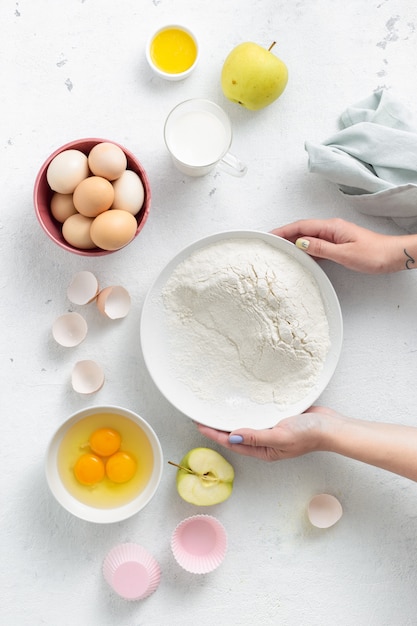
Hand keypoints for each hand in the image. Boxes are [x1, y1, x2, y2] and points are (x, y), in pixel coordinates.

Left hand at [196, 406, 336, 461]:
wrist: (332, 427)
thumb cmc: (310, 434)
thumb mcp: (279, 436)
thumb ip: (256, 436)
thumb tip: (231, 435)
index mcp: (264, 450)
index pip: (232, 442)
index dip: (214, 433)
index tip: (199, 424)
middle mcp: (266, 441)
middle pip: (236, 434)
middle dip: (219, 426)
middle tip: (202, 414)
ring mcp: (273, 429)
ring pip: (247, 424)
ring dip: (233, 417)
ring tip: (217, 408)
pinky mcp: (280, 418)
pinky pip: (259, 414)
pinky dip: (249, 409)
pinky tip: (243, 402)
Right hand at [271, 218, 411, 272]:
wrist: (393, 256)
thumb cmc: (374, 254)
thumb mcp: (344, 254)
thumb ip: (321, 248)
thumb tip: (300, 243)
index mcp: (331, 227)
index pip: (301, 226)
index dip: (284, 230)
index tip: (270, 235)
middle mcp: (331, 228)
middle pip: (302, 230)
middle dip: (285, 235)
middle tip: (270, 243)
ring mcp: (335, 236)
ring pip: (308, 237)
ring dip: (294, 242)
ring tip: (280, 250)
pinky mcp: (338, 244)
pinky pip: (316, 244)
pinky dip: (305, 249)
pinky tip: (300, 256)